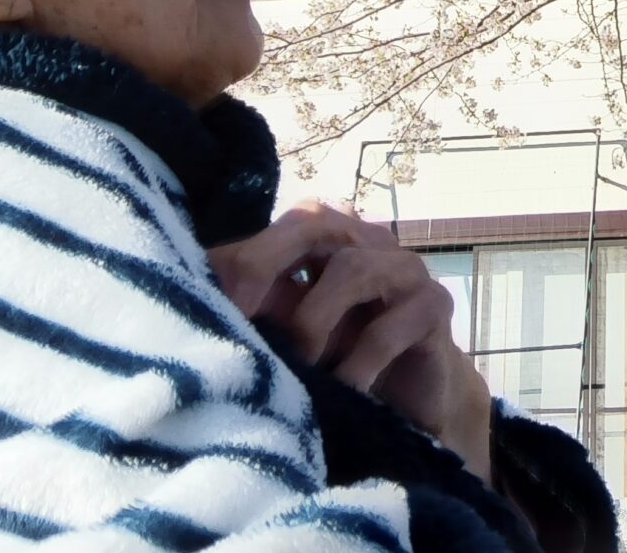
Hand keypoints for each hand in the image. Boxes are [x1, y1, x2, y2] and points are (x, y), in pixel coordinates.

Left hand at [211, 202, 493, 475]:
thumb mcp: (290, 328)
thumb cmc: (343, 358)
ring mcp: (406, 270)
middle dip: (269, 269)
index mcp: (333, 235)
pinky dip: (356, 363)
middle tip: (243, 324)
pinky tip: (341, 391)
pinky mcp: (434, 309)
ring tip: (298, 365)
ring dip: (314, 320)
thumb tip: (192, 292)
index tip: (213, 306)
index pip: (288, 221)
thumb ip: (255, 304)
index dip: (248, 256)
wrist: (414, 404)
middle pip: (319, 225)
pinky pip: (389, 327)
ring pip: (353, 268)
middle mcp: (370, 240)